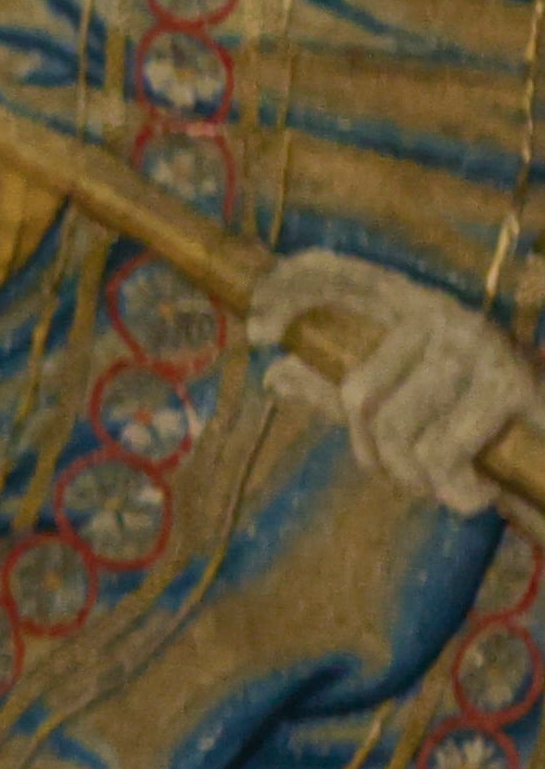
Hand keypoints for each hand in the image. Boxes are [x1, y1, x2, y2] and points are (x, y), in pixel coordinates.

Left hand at [253, 250, 544, 520]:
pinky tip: (478, 489)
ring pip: (394, 430)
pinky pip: (440, 454)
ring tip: (449, 481)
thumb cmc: (475, 429)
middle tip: (408, 473)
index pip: (342, 277)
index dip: (292, 293)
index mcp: (415, 310)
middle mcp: (445, 316)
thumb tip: (274, 372)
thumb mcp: (402, 404)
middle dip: (374, 454)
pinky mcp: (510, 384)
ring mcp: (478, 346)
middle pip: (356, 393)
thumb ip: (339, 387)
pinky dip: (454, 490)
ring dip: (416, 477)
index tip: (258, 334)